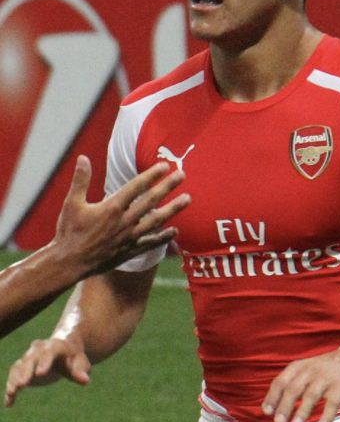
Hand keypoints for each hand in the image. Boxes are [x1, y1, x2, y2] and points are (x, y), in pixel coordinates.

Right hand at [5, 326, 90, 405]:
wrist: (63, 348)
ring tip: (11, 392)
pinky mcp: (23, 368)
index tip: (40, 374)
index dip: (44, 362)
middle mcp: (38, 349)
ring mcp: (29, 358)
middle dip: (25, 371)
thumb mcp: (80, 363)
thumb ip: (80, 371)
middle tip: (22, 385)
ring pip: (19, 367)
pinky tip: (9, 403)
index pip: (49, 353)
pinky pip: (14, 376)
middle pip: (30, 359)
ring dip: (14, 379)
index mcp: (55, 346)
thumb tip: (85, 380)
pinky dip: (11, 388)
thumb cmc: (74, 357)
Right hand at [55, 155, 190, 272]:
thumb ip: (80, 180)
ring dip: (173, 209)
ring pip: (157, 221)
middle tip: (183, 175)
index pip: (136, 187)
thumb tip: (83, 158)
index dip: (151, 175)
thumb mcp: (72, 203)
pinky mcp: (130, 251)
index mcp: (112, 207)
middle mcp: (125, 221)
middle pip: (152, 201)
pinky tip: (175, 231)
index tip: (164, 166)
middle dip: (168, 187)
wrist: (70, 263)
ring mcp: (130, 237)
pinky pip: (151, 243)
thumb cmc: (69, 232)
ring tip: (188, 199)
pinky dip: (164, 237)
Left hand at [262, 348, 339, 421]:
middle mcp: (310, 371)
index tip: (266, 412)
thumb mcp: (305, 370)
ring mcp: (325, 378)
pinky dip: (327, 415)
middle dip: (285, 406)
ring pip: (311, 395)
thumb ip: (291, 384)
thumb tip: (274, 407)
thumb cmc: (324, 369)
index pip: (280, 382)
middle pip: (293, 389)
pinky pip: (333, 402)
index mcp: (298, 368)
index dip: (272, 397)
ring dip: (302, 411)